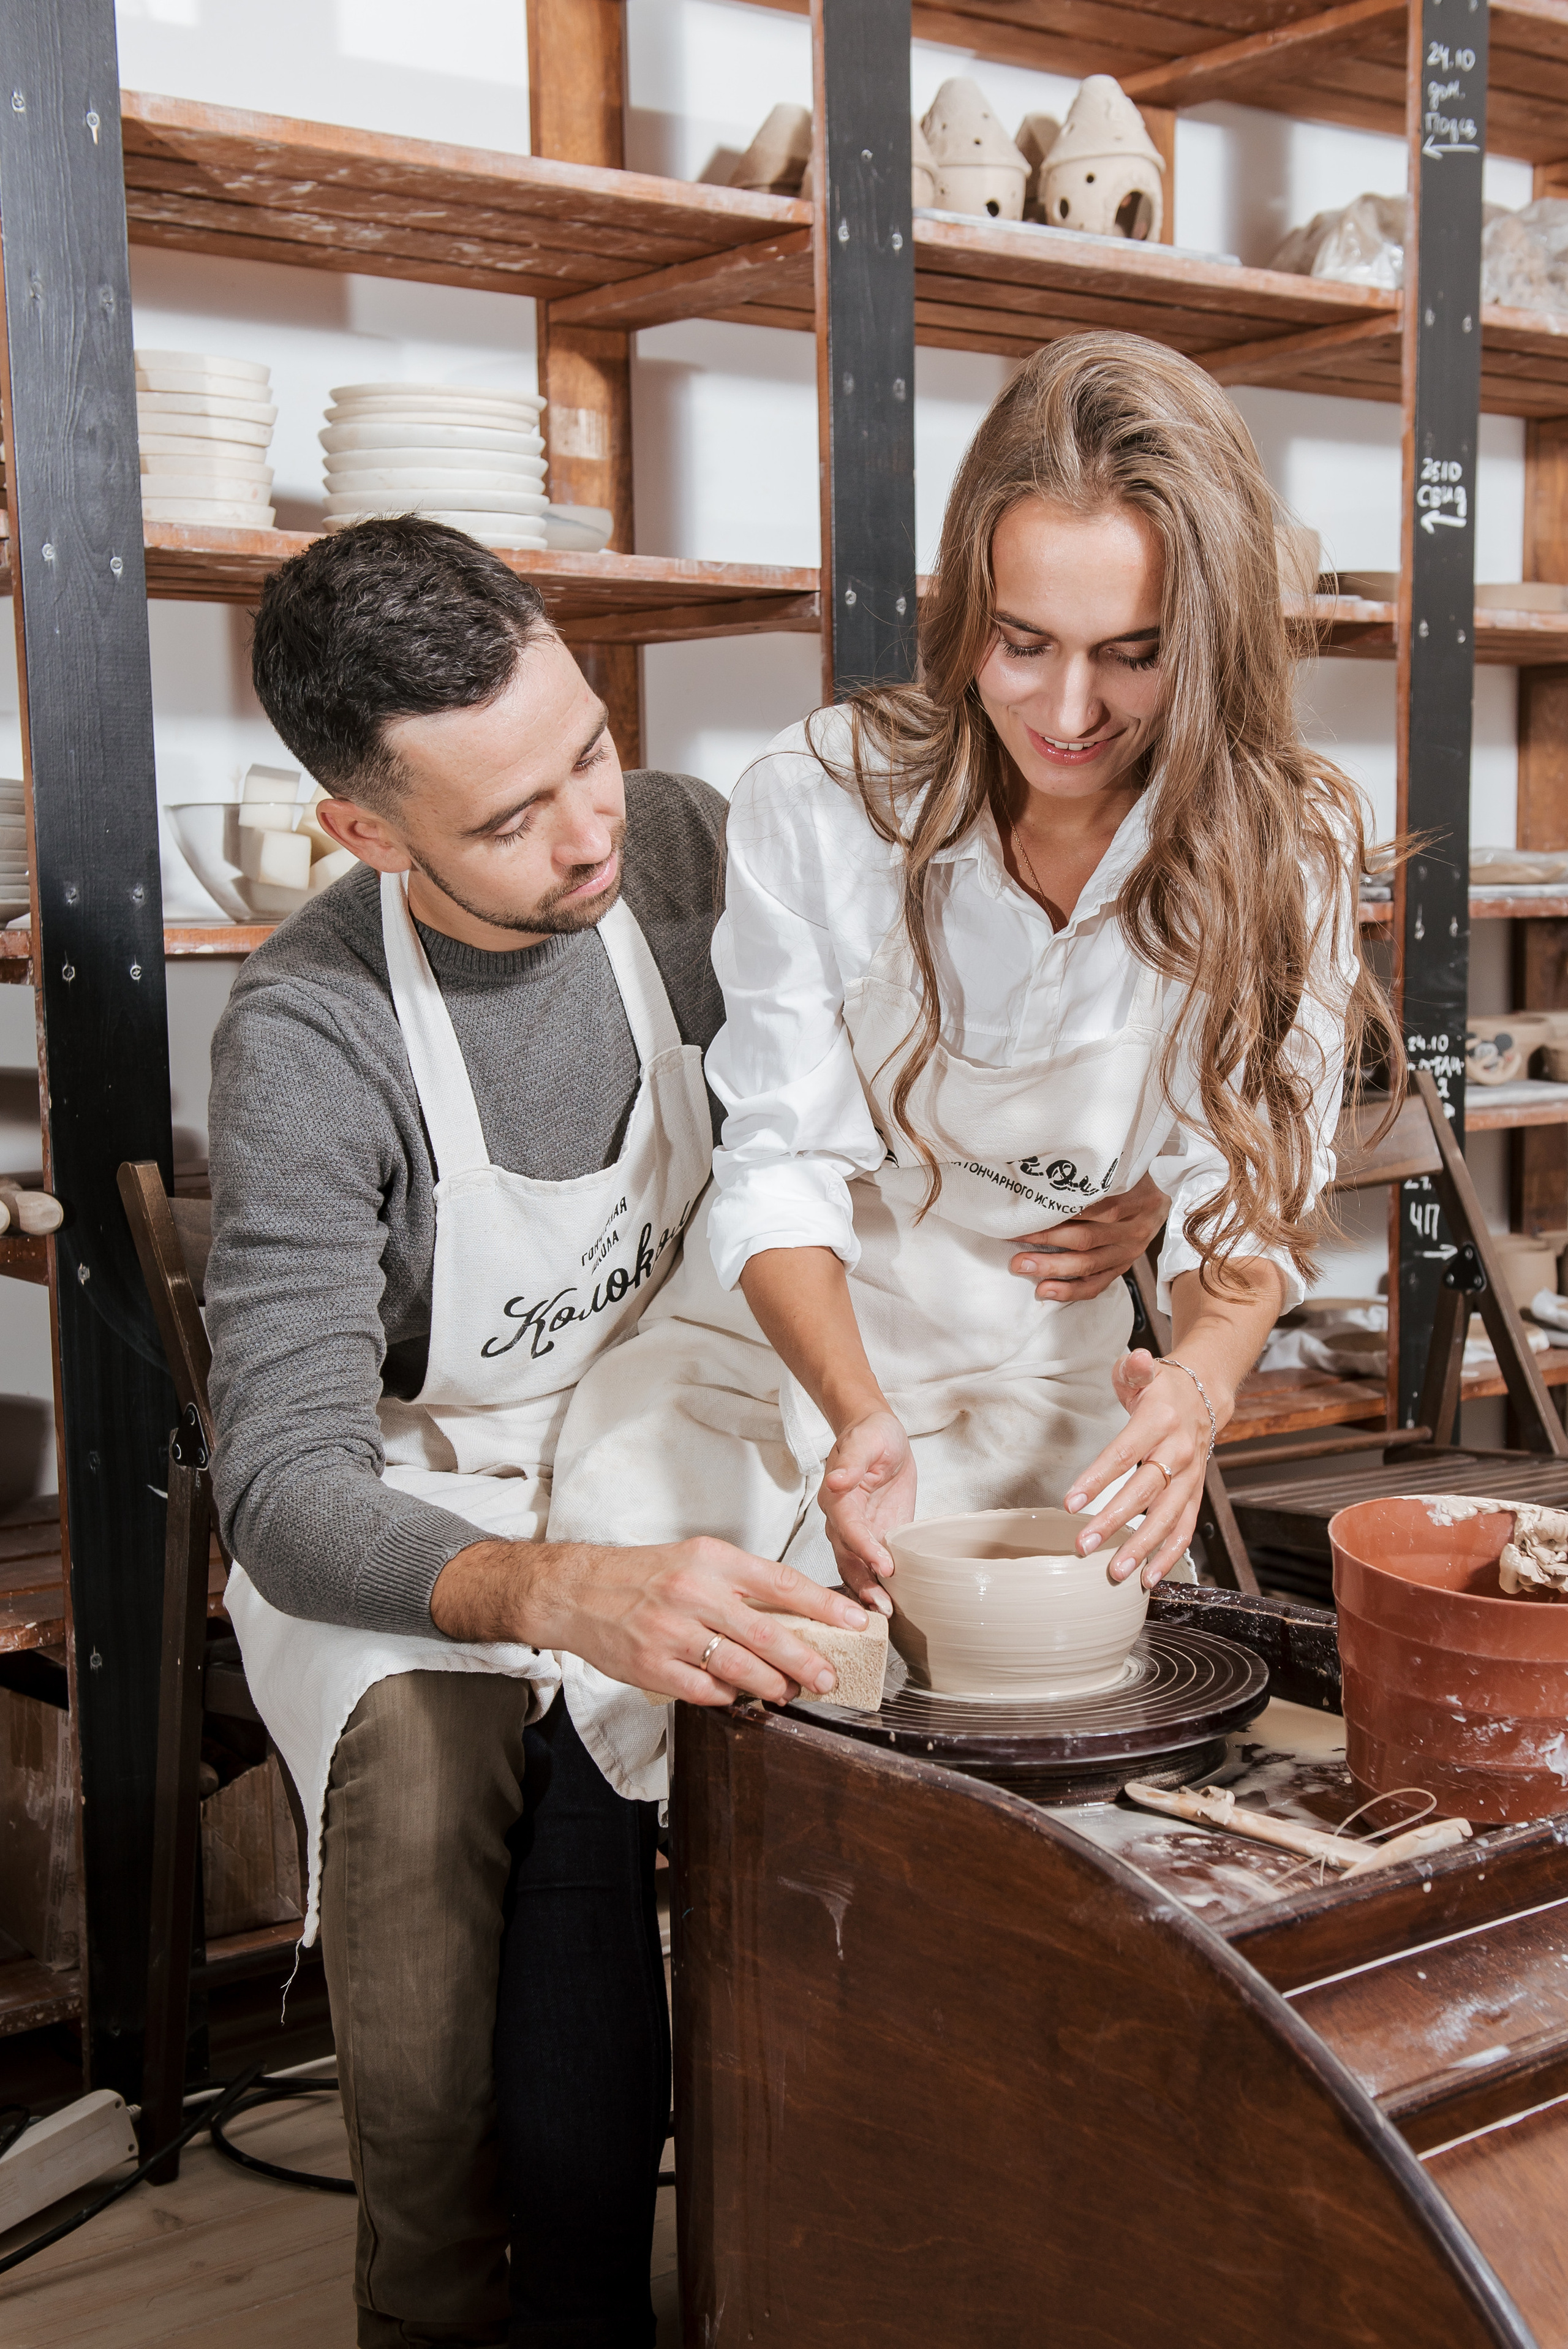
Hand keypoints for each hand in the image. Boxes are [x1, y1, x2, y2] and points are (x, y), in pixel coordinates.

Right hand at [430, 1534, 869, 1706]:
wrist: (579, 1591)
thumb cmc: (645, 1575)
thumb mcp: (697, 1560)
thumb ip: (742, 1583)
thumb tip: (797, 1614)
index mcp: (711, 1560)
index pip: (780, 1583)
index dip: (823, 1606)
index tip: (855, 1622)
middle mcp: (693, 1594)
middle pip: (767, 1634)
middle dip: (807, 1660)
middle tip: (830, 1677)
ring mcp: (672, 1633)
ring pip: (740, 1669)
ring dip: (773, 1685)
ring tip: (790, 1691)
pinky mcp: (654, 1667)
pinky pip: (706, 1691)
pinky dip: (730, 1697)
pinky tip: (741, 1696)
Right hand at [819, 1410, 916, 1604]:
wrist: (879, 1436)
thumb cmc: (871, 1435)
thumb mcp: (866, 1440)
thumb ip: (852, 1462)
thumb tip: (836, 1481)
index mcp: (837, 1497)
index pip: (848, 1528)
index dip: (864, 1548)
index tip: (883, 1565)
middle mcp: (841, 1520)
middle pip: (847, 1558)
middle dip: (863, 1584)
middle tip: (882, 1606)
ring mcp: (857, 1532)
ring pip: (855, 1568)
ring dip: (869, 1591)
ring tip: (887, 1612)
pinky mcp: (875, 1537)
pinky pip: (871, 1565)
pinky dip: (878, 1585)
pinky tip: (891, 1603)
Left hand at [1009, 1170, 1168, 1301]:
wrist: (1160, 1202)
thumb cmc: (1132, 1180)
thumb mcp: (1123, 1167)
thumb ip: (1097, 1172)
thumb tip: (1048, 1172)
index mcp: (1137, 1199)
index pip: (1096, 1206)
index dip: (1061, 1209)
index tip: (1029, 1208)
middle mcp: (1134, 1229)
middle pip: (1088, 1237)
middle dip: (1048, 1240)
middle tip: (1015, 1237)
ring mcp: (1129, 1252)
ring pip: (1089, 1264)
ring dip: (1052, 1266)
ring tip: (1021, 1265)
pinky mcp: (1122, 1269)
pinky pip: (1096, 1285)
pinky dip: (1070, 1290)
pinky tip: (1045, 1290)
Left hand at [1062, 1350, 1218, 1588]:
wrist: (1205, 1395)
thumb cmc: (1162, 1387)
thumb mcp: (1143, 1371)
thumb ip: (1133, 1368)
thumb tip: (1135, 1358)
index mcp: (1160, 1421)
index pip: (1123, 1454)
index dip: (1096, 1479)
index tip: (1070, 1503)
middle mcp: (1179, 1452)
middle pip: (1145, 1492)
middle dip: (1115, 1522)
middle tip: (1084, 1545)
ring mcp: (1190, 1477)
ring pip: (1168, 1518)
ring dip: (1142, 1548)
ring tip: (1116, 1572)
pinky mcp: (1194, 1494)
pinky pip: (1184, 1529)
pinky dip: (1169, 1555)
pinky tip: (1148, 1577)